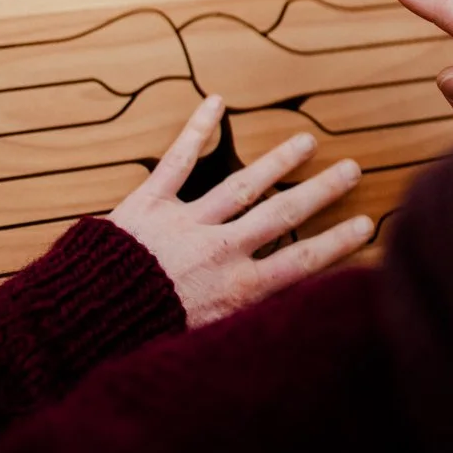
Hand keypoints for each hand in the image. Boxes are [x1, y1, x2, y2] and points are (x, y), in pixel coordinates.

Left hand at [110, 95, 372, 327]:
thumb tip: (282, 335)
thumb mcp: (202, 350)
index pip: (302, 263)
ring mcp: (186, 222)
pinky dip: (196, 128)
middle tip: (350, 168)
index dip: (338, 243)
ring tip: (305, 141)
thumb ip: (242, 332)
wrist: (85, 323)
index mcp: (236, 291)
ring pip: (242, 184)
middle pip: (282, 215)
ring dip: (277, 162)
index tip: (367, 224)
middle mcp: (220, 251)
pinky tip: (216, 101)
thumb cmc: (139, 343)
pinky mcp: (150, 203)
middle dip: (320, 191)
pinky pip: (177, 160)